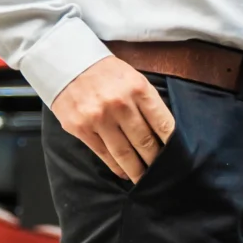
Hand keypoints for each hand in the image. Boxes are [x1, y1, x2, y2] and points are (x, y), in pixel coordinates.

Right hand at [52, 56, 175, 181]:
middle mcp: (120, 104)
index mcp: (138, 88)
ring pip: (124, 153)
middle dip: (155, 161)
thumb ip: (147, 101)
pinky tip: (124, 173)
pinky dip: (116, 167)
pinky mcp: (81, 128)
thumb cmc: (105, 72)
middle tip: (162, 172)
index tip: (175, 156)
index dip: (171, 145)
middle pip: (145, 142)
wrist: (67, 63)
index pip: (163, 124)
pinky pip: (104, 154)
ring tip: (144, 179)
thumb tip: (162, 132)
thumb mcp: (132, 77)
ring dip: (137, 170)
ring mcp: (99, 118)